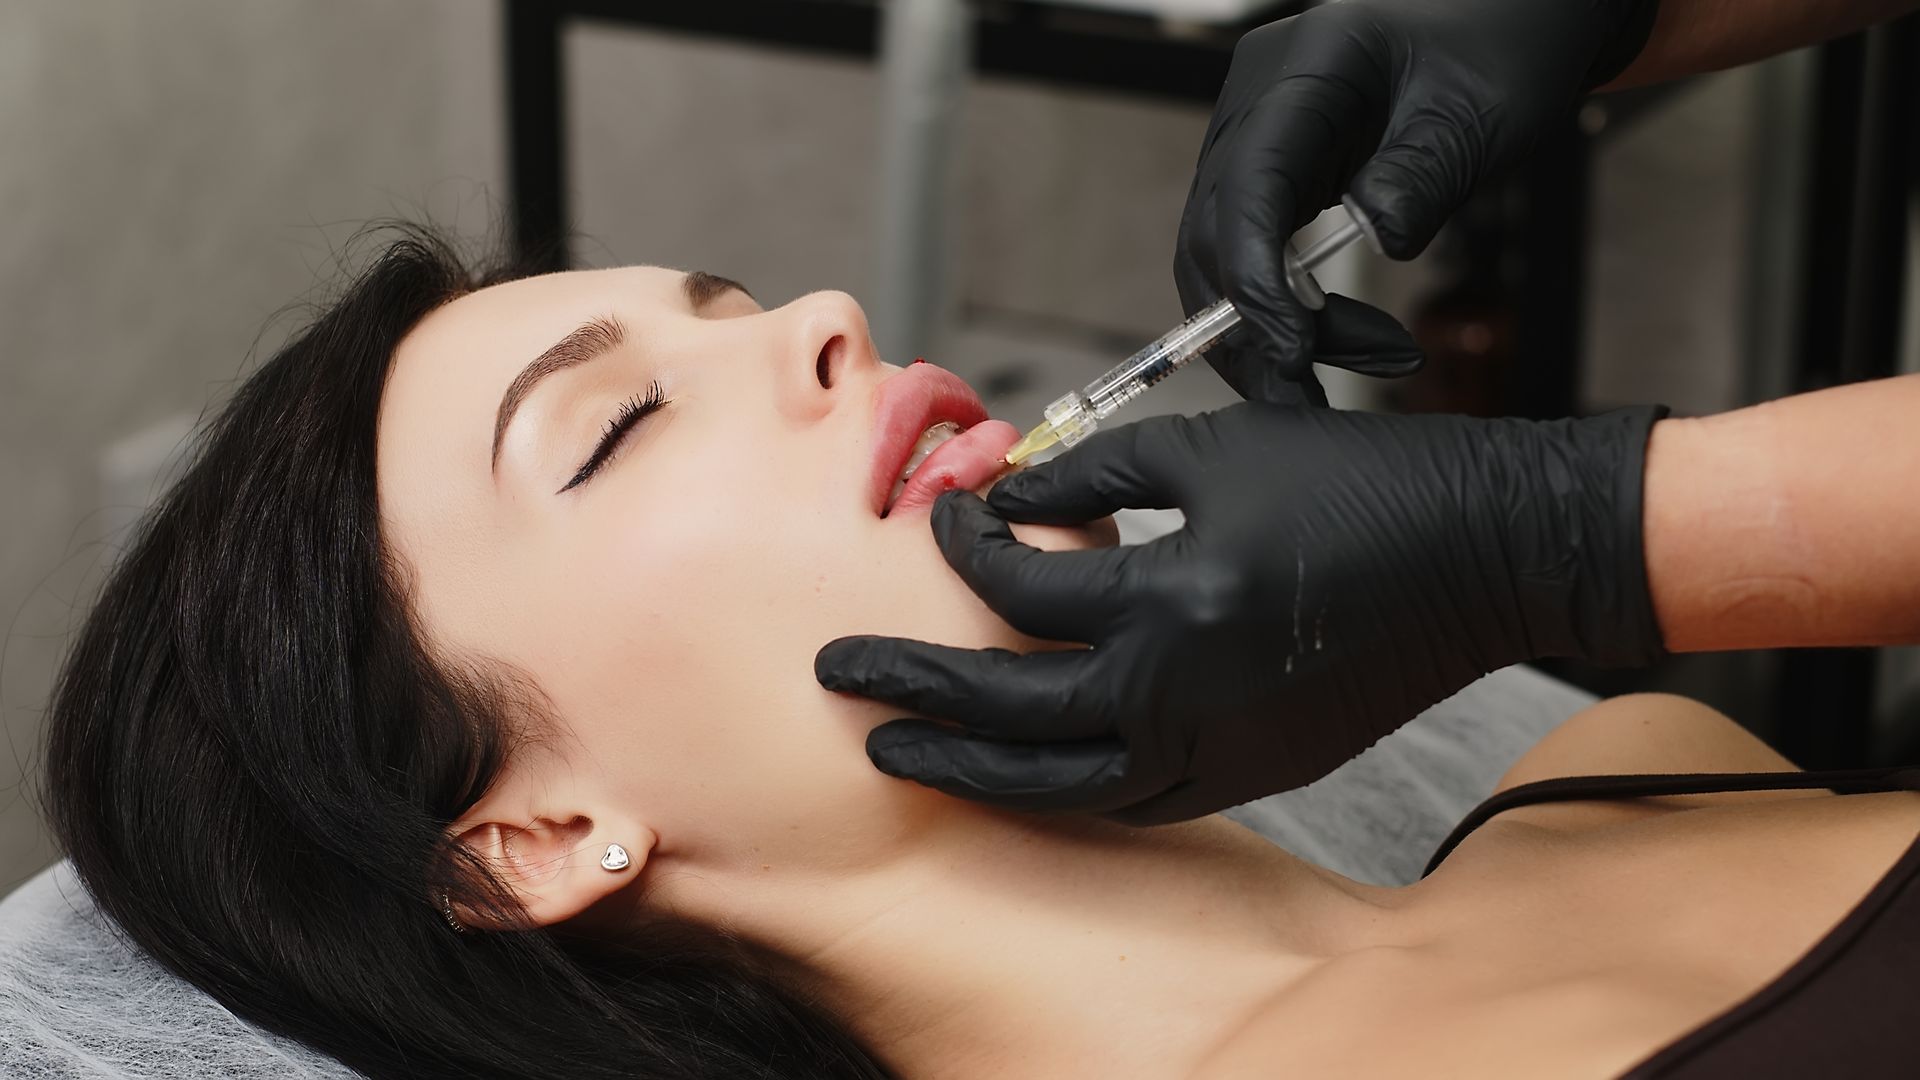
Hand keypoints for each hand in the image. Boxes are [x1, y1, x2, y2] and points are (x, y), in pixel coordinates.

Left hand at [815, 402, 1666, 823]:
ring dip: (971, 769)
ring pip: (1064, 782)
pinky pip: (1134, 800)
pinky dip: (1066, 788)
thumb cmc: (1356, 482)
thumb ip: (1096, 478)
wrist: (1483, 554)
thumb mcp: (1215, 449)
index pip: (1022, 592)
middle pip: (1012, 709)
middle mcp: (1188, 693)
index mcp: (1174, 597)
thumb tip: (1009, 500)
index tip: (947, 519)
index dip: (966, 548)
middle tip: (836, 676)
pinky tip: (1020, 771)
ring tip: (897, 751)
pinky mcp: (1255, 770)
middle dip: (913, 690)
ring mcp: (1223, 746)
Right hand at [1177, 0, 1659, 400]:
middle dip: (1251, 328)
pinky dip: (1282, 310)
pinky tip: (1335, 343)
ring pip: (1219, 255)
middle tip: (1308, 398)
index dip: (1253, 277)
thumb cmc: (1502, 48)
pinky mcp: (1269, 172)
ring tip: (1357, 370)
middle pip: (1212, 232)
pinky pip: (1248, 252)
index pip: (1247, 184)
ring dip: (1267, 331)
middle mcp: (1257, 102)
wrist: (1508, 22)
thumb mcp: (1483, 113)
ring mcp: (1254, 137)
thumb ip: (1423, 177)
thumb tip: (1375, 244)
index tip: (1294, 350)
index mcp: (1306, 68)